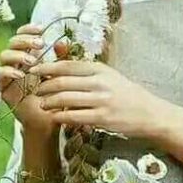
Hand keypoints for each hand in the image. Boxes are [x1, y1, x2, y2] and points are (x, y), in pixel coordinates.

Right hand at [0, 23, 65, 132]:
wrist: (48, 120)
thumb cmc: (55, 95)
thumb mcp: (61, 74)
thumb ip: (62, 58)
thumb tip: (61, 42)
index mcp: (30, 55)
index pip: (23, 36)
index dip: (28, 30)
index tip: (41, 29)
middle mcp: (17, 62)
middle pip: (12, 42)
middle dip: (25, 40)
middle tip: (40, 44)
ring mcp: (8, 74)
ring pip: (4, 55)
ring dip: (17, 55)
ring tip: (32, 61)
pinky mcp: (2, 88)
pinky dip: (7, 71)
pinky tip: (20, 74)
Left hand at [29, 60, 161, 137]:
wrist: (148, 113)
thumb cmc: (126, 93)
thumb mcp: (109, 76)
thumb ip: (87, 71)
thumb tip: (60, 64)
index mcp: (100, 69)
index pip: (68, 65)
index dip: (47, 67)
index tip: (34, 70)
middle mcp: (100, 82)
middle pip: (62, 82)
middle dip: (44, 86)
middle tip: (36, 90)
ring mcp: (101, 101)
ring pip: (65, 100)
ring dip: (49, 102)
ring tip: (42, 105)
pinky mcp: (101, 118)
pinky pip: (73, 117)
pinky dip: (60, 117)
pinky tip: (54, 117)